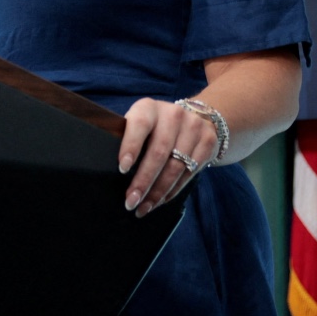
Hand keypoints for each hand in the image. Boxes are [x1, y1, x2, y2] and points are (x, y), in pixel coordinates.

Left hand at [119, 98, 217, 216]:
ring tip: (144, 207)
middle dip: (143, 181)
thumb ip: (128, 138)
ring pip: (176, 166)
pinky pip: (190, 172)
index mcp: (149, 108)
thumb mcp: (140, 122)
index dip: (130, 147)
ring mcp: (194, 127)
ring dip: (158, 191)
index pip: (139, 125)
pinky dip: (173, 190)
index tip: (122, 169)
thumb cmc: (155, 125)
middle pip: (158, 152)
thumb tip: (108, 169)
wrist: (198, 115)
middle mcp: (173, 115)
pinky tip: (161, 200)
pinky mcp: (208, 142)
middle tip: (131, 202)